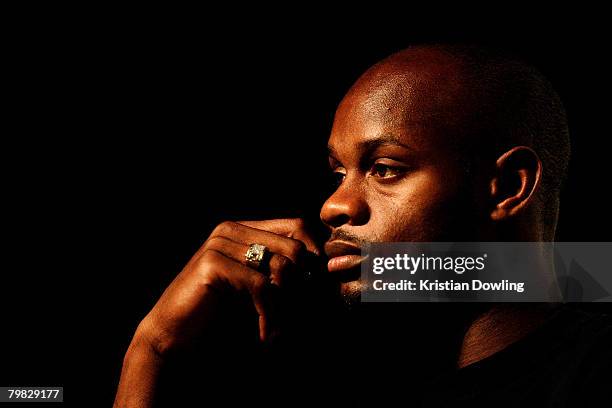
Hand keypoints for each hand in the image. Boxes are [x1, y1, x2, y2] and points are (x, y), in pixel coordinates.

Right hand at [114, 218, 320, 407]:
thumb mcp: (256, 289)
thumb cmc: (217, 314)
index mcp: (243, 230)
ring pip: (282, 267)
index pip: (297, 225)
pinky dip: (268, 314)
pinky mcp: (213, 264)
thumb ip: (283, 274)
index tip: (316, 289)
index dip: (314, 254)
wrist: (172, 335)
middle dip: (302, 287)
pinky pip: (261, 285)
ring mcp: (220, 244)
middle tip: (295, 318)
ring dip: (286, 305)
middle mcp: (231, 230)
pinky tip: (264, 333)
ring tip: (277, 328)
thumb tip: (326, 268)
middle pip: (294, 247)